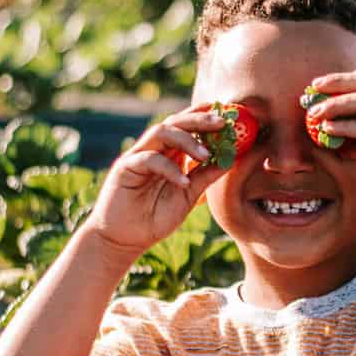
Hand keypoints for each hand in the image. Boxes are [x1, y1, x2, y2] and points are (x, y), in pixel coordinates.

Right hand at [80, 104, 230, 259]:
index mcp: (169, 153)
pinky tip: (184, 182)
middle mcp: (153, 150)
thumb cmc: (155, 217)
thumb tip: (231, 160)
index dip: (204, 117)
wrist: (125, 240)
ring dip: (186, 140)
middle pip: (174, 122)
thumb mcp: (188, 196)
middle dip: (198, 120)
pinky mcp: (125, 168)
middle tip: (221, 123)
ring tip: (205, 155)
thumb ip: (206, 177)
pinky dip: (169, 168)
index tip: (228, 115)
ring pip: (160, 133)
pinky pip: (149, 159)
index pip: (186, 127)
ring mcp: (138, 156)